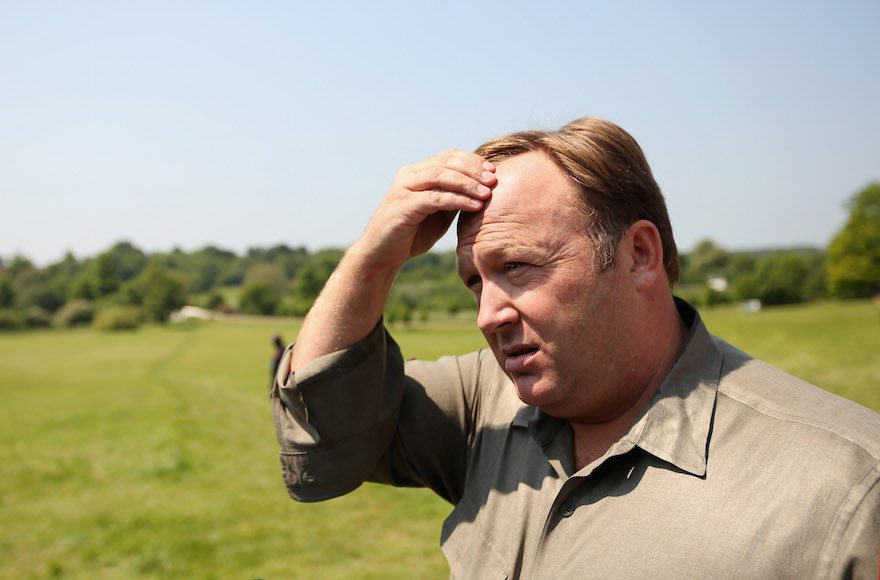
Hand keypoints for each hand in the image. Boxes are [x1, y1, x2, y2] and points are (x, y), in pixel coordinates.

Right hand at [356, 149, 496, 271]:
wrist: (382, 253)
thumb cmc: (412, 233)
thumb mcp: (438, 211)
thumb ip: (453, 197)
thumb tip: (483, 190)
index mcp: (418, 172)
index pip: (449, 156)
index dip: (472, 160)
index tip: (493, 171)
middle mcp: (409, 175)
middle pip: (447, 162)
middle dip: (473, 170)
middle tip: (494, 180)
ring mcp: (405, 188)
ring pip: (441, 176)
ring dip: (467, 183)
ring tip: (487, 192)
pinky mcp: (404, 205)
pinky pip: (436, 198)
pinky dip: (458, 200)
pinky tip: (475, 206)